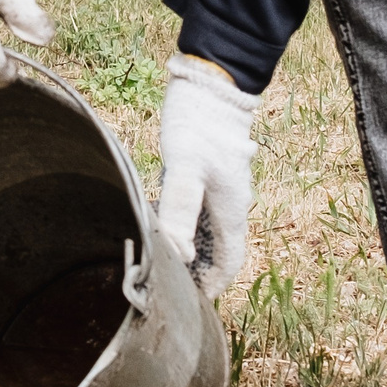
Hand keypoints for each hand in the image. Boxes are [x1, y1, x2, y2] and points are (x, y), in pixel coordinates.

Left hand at [154, 55, 261, 299]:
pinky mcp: (205, 175)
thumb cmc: (199, 124)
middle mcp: (229, 205)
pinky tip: (156, 222)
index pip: (228, 265)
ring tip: (156, 259)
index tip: (186, 303)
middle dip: (196, 273)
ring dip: (187, 249)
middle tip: (163, 284)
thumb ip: (180, 210)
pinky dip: (180, 225)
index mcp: (230, 211)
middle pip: (216, 252)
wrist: (210, 83)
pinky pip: (195, 212)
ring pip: (205, 233)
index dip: (211, 288)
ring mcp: (218, 190)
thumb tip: (178, 255)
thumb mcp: (185, 167)